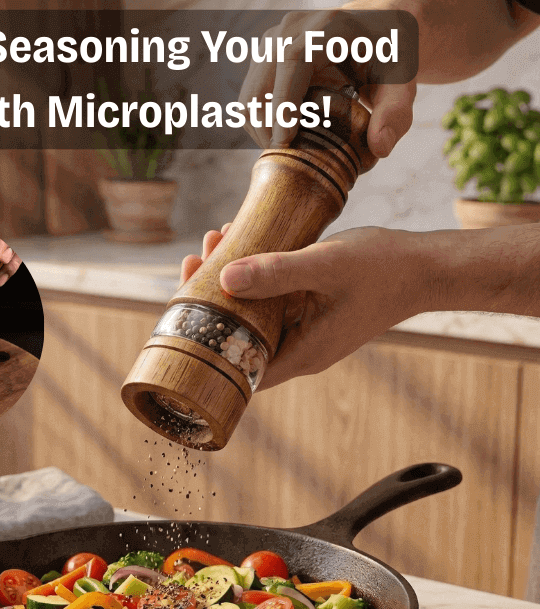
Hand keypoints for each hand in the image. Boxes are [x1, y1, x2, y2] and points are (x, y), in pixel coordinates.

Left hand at [182, 225, 431, 390]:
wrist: (426, 268)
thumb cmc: (384, 270)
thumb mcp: (326, 266)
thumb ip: (276, 272)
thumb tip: (224, 277)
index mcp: (300, 355)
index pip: (236, 367)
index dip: (202, 343)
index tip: (182, 307)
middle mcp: (297, 350)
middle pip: (237, 337)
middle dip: (209, 300)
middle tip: (192, 261)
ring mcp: (303, 332)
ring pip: (252, 314)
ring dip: (230, 281)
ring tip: (213, 240)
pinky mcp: (308, 313)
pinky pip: (270, 300)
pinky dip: (254, 275)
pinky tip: (242, 242)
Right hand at [238, 7, 415, 156]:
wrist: (376, 26)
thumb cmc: (390, 51)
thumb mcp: (403, 78)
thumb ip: (396, 111)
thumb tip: (379, 148)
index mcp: (327, 27)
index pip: (291, 61)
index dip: (283, 103)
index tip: (285, 141)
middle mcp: (292, 29)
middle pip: (259, 85)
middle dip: (266, 129)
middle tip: (289, 158)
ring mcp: (273, 42)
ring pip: (248, 96)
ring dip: (261, 130)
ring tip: (288, 150)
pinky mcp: (264, 57)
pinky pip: (250, 98)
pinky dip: (260, 124)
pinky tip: (285, 136)